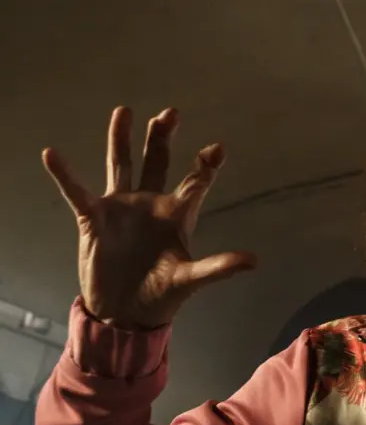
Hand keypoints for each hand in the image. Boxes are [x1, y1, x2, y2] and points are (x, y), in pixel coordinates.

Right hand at [42, 106, 255, 327]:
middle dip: (163, 138)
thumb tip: (253, 261)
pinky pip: (78, 192)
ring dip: (122, 139)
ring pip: (122, 166)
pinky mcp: (95, 219)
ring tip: (124, 111)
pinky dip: (65, 175)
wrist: (125, 313)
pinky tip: (52, 154)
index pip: (195, 183)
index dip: (206, 166)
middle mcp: (151, 204)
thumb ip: (218, 267)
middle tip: (171, 113)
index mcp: (178, 215)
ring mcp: (123, 208)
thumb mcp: (191, 280)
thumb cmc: (162, 294)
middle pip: (158, 162)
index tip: (217, 149)